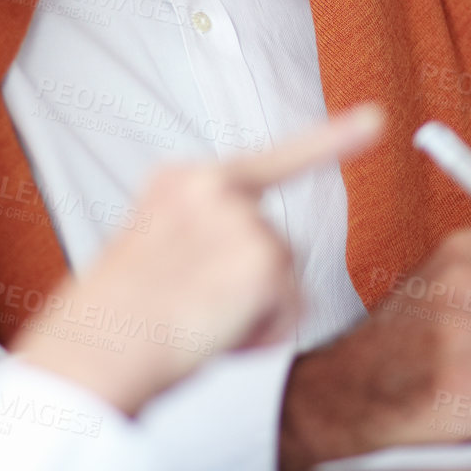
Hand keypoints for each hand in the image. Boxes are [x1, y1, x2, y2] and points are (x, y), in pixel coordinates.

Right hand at [14, 105, 384, 416]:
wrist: (94, 349)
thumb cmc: (110, 317)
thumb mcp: (149, 252)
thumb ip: (201, 240)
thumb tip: (261, 266)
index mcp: (179, 181)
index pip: (269, 159)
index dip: (332, 139)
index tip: (376, 121)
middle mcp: (213, 187)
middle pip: (275, 244)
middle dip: (250, 287)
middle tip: (189, 308)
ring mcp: (242, 219)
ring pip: (284, 281)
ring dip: (252, 314)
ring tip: (192, 319)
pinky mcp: (265, 260)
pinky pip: (289, 315)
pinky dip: (260, 336)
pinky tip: (211, 330)